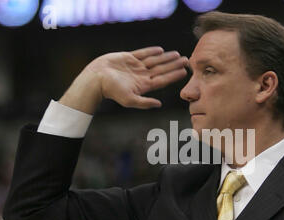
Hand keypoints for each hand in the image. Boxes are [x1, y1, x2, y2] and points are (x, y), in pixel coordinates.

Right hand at [59, 47, 187, 113]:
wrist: (96, 79)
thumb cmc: (112, 91)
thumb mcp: (129, 100)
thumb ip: (145, 103)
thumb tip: (159, 105)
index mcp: (143, 86)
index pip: (162, 80)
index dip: (174, 76)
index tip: (185, 71)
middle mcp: (141, 76)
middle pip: (162, 69)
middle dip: (174, 65)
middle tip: (186, 60)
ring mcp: (135, 67)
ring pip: (154, 61)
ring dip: (166, 58)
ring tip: (177, 54)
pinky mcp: (127, 58)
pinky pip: (142, 53)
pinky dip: (151, 51)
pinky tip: (160, 50)